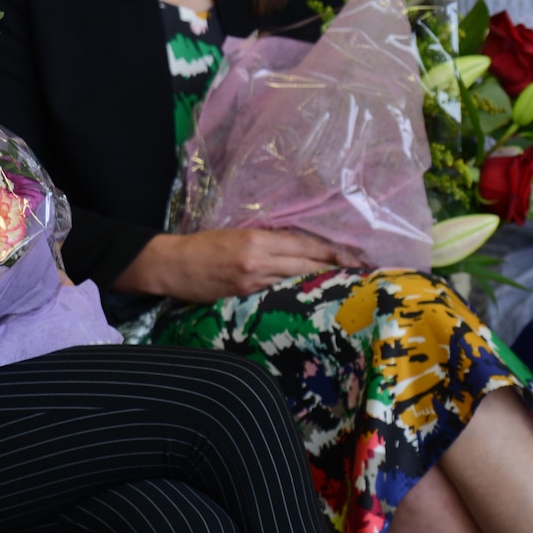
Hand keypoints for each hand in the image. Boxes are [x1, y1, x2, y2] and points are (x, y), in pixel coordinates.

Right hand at [121, 228, 346, 301]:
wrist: (171, 264)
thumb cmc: (203, 246)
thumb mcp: (237, 234)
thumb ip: (267, 241)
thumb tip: (300, 249)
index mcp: (257, 239)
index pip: (305, 245)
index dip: (333, 251)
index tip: (354, 256)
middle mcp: (258, 260)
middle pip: (308, 264)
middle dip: (336, 268)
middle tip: (361, 272)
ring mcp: (252, 282)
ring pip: (296, 282)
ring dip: (321, 283)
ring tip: (343, 285)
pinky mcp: (244, 298)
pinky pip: (278, 295)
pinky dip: (296, 295)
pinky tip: (310, 298)